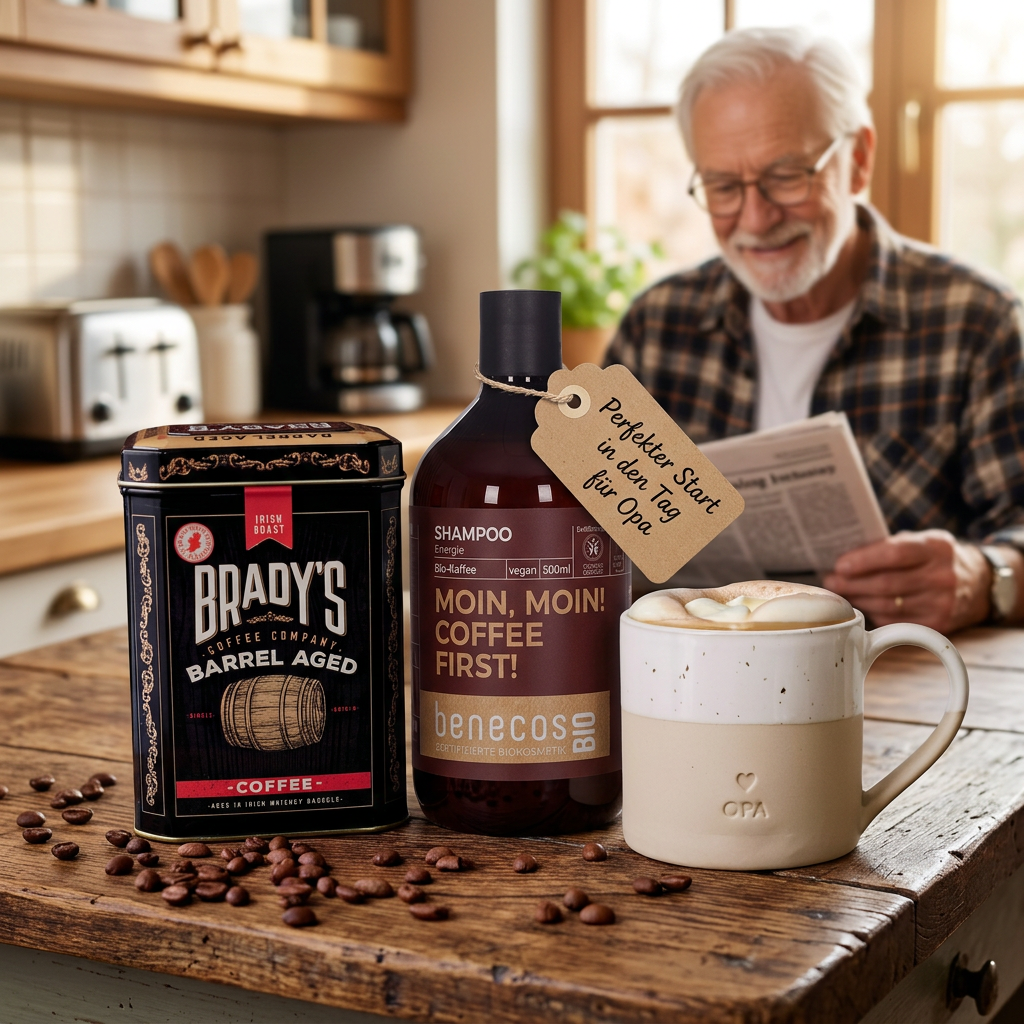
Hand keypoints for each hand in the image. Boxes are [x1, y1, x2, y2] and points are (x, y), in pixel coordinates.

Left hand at [822, 529, 990, 633]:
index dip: (863, 560)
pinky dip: (874, 614)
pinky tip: (862, 606)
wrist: (980, 584)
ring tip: (841, 593)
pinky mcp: (938, 624)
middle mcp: (942, 576)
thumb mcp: (921, 541)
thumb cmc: (936, 558)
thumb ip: (890, 546)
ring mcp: (942, 603)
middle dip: (852, 583)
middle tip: (831, 581)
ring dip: (859, 600)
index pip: (895, 554)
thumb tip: (846, 559)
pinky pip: (896, 621)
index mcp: (936, 548)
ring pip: (888, 605)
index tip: (839, 565)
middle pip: (887, 584)